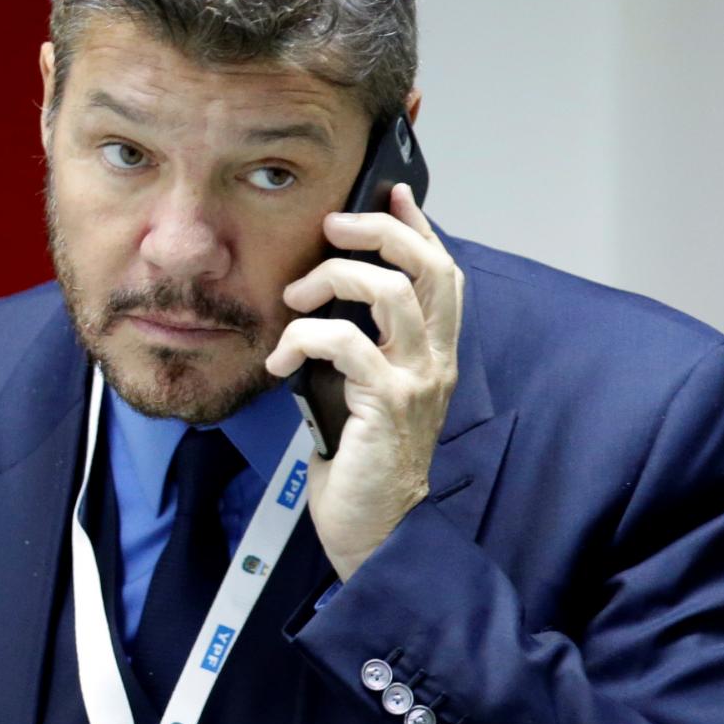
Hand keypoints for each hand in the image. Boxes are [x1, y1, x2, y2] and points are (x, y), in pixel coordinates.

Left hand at [264, 182, 462, 580]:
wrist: (376, 531)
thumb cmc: (362, 463)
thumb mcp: (367, 392)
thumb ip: (363, 347)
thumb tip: (324, 298)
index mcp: (433, 355)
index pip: (442, 273)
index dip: (419, 227)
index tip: (392, 192)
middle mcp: (435, 362)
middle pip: (428, 267)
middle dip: (379, 232)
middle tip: (333, 227)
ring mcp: (416, 382)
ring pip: (390, 293)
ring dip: (333, 279)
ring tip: (296, 296)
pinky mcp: (388, 405)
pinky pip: (346, 344)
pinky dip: (304, 337)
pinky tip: (281, 358)